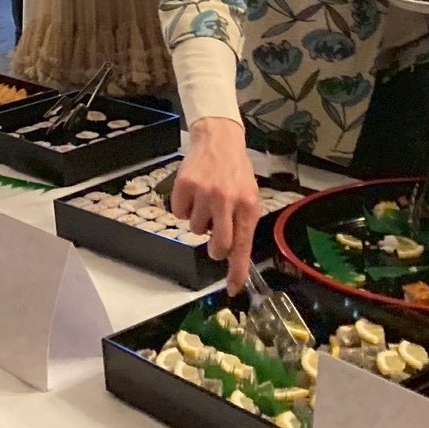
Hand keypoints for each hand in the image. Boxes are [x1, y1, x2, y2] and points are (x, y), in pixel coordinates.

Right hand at [170, 118, 260, 295]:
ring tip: (206, 200)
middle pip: (218, 245)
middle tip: (214, 239)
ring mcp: (204, 192)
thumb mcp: (249, 196)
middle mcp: (227, 200)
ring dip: (199, 220)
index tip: (232, 289)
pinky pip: (179, 213)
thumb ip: (242, 223)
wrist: (218, 139)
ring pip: (195, 229)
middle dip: (214, 248)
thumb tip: (233, 255)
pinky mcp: (184, 185)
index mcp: (248, 205)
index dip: (236, 271)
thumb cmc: (235, 172)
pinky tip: (193, 193)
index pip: (243, 246)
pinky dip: (184, 208)